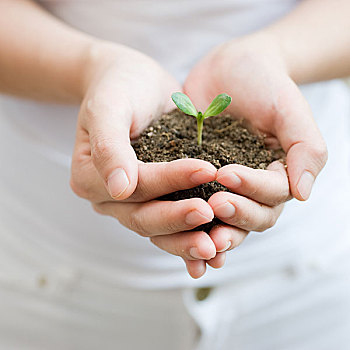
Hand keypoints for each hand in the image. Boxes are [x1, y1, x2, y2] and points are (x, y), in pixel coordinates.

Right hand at [70, 43, 217, 277]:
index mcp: (90, 177)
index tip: (205, 169)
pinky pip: (172, 223)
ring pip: (158, 229)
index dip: (168, 181)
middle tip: (211, 213)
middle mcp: (110, 197)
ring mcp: (133, 202)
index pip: (133, 186)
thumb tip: (118, 189)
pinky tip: (215, 245)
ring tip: (217, 244)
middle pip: (143, 217)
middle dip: (178, 218)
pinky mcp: (156, 199)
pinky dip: (191, 234)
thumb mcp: (109, 106)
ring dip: (186, 238)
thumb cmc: (119, 88)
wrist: (135, 85)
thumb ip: (109, 145)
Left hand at [183, 33, 326, 266]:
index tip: (225, 173)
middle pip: (251, 217)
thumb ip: (305, 148)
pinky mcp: (197, 182)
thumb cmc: (264, 83)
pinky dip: (187, 222)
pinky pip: (193, 204)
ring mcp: (224, 187)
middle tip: (212, 206)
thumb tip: (303, 194)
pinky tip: (170, 229)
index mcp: (279, 174)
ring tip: (196, 233)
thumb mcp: (289, 109)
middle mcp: (253, 187)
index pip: (272, 194)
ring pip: (224, 220)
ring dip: (212, 231)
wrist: (229, 68)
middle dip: (234, 216)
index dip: (251, 189)